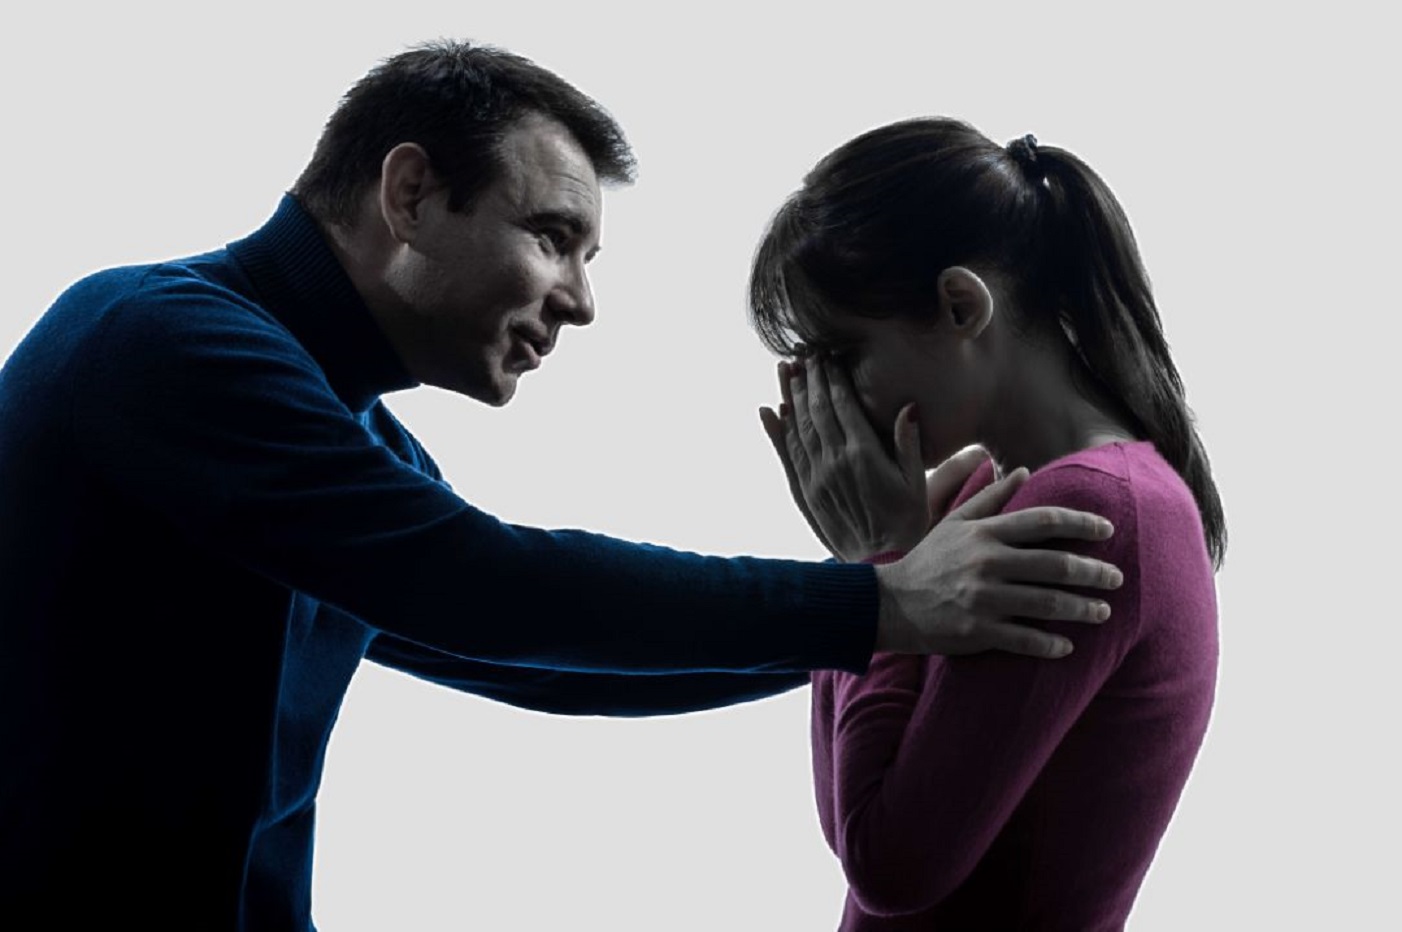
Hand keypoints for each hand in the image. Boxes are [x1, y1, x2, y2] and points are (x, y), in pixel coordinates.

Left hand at [759, 354, 928, 561]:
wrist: (882, 563)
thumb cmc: (906, 521)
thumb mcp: (917, 481)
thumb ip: (908, 442)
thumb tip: (907, 406)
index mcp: (864, 454)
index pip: (842, 405)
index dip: (832, 377)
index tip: (826, 355)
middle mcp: (835, 462)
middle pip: (816, 410)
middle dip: (809, 378)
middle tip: (804, 353)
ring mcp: (816, 477)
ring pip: (797, 427)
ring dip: (790, 396)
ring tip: (785, 369)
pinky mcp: (805, 492)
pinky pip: (787, 455)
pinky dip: (777, 431)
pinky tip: (769, 410)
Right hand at [873, 467, 1122, 658]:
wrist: (890, 604)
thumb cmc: (928, 560)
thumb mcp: (954, 522)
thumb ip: (990, 497)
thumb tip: (1024, 471)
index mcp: (985, 534)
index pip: (1043, 521)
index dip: (1081, 523)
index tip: (1107, 530)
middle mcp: (987, 563)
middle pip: (1055, 564)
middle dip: (1094, 572)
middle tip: (1116, 578)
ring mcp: (983, 598)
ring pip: (1047, 603)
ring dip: (1082, 608)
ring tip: (1103, 611)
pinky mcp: (977, 631)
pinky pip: (1024, 639)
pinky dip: (1050, 643)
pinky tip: (1068, 646)